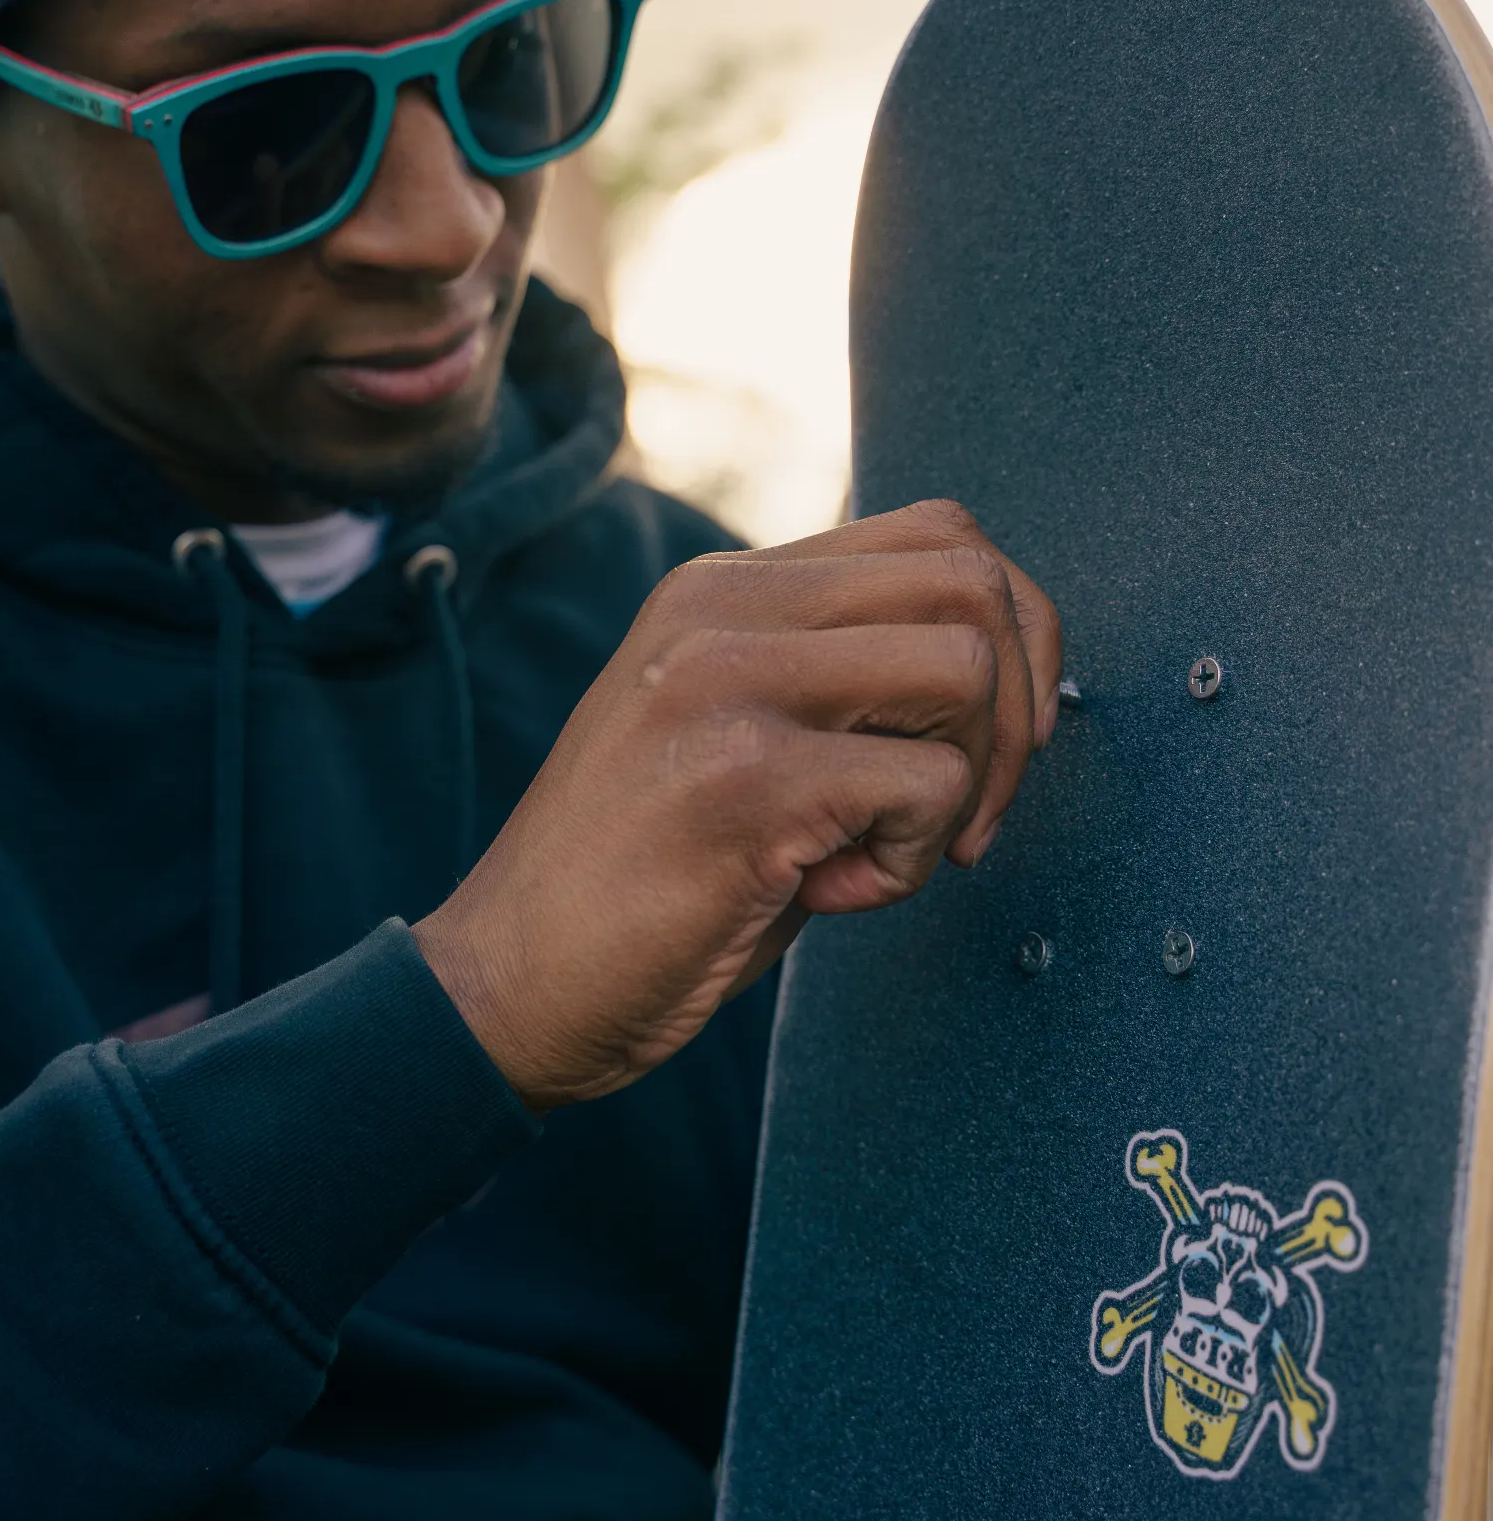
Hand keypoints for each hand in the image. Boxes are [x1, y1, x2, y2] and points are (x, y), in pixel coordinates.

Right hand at [413, 499, 1060, 1109]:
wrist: (505, 985)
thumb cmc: (639, 881)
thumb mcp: (732, 731)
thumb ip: (833, 676)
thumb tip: (1001, 666)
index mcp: (724, 588)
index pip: (940, 535)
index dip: (1011, 638)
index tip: (980, 748)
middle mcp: (723, 609)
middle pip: (971, 579)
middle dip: (1015, 710)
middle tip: (964, 813)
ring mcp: (728, 684)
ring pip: (965, 665)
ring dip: (969, 782)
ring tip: (887, 850)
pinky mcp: (745, 781)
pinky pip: (927, 787)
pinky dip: (913, 862)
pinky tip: (832, 894)